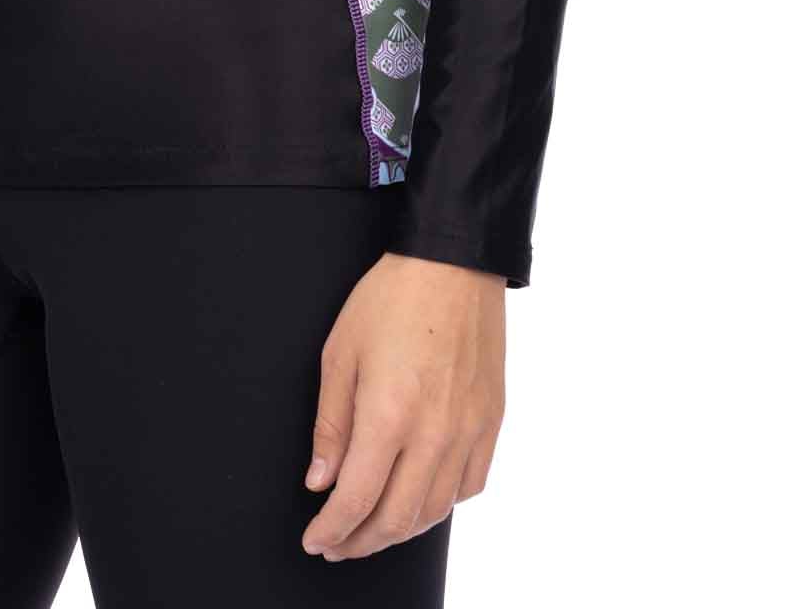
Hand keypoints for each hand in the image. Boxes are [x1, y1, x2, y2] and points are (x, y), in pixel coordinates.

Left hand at [300, 250, 504, 559]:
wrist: (453, 261)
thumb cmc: (391, 298)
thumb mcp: (340, 353)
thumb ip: (331, 425)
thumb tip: (320, 481)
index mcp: (388, 415)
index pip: (356, 500)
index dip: (332, 530)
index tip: (316, 540)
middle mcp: (433, 433)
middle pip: (396, 518)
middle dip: (360, 542)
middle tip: (337, 545)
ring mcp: (467, 430)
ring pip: (435, 510)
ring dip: (399, 530)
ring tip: (373, 529)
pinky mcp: (490, 421)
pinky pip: (469, 485)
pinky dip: (441, 504)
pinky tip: (420, 497)